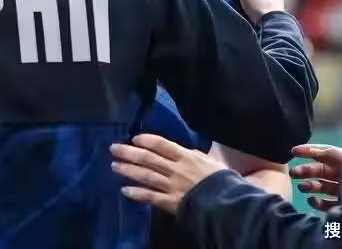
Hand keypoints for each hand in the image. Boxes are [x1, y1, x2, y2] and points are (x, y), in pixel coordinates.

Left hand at [110, 134, 226, 214]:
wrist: (227, 203)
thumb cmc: (221, 179)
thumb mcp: (210, 159)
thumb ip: (195, 154)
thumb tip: (188, 148)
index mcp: (186, 155)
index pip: (161, 144)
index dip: (146, 140)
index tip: (134, 138)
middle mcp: (175, 169)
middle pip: (148, 158)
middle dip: (129, 152)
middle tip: (114, 148)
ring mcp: (171, 186)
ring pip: (146, 176)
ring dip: (129, 170)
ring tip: (115, 165)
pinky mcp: (170, 203)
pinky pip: (150, 197)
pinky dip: (136, 193)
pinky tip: (124, 190)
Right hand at [226, 0, 284, 22]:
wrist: (272, 20)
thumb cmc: (257, 2)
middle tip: (245, 3)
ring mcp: (278, 3)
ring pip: (265, 2)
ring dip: (259, 5)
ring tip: (252, 12)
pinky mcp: (279, 15)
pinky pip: (269, 12)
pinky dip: (265, 13)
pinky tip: (260, 18)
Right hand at [290, 144, 341, 211]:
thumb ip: (327, 153)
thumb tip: (310, 150)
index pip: (323, 152)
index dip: (308, 150)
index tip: (293, 151)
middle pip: (320, 170)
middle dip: (305, 170)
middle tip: (293, 172)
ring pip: (321, 187)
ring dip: (309, 186)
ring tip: (302, 187)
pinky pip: (327, 204)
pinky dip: (317, 202)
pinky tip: (312, 200)